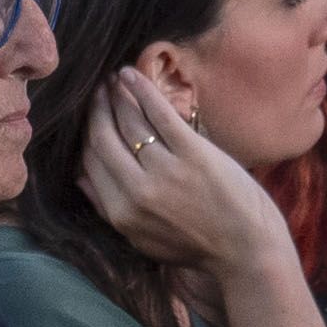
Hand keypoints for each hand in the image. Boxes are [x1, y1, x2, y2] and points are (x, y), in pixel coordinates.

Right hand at [79, 76, 289, 291]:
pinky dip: (142, 90)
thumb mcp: (144, 240)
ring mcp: (165, 170)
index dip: (85, 134)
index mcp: (122, 213)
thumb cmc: (197, 247)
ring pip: (129, 122)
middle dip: (96, 110)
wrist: (247, 251)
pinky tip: (131, 75)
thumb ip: (109, 211)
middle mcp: (137, 191)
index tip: (89, 116)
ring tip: (113, 81)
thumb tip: (80, 177)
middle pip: (104, 139)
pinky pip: (159, 113)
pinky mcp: (193, 153)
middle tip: (96, 90)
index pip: (91, 163)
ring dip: (117, 96)